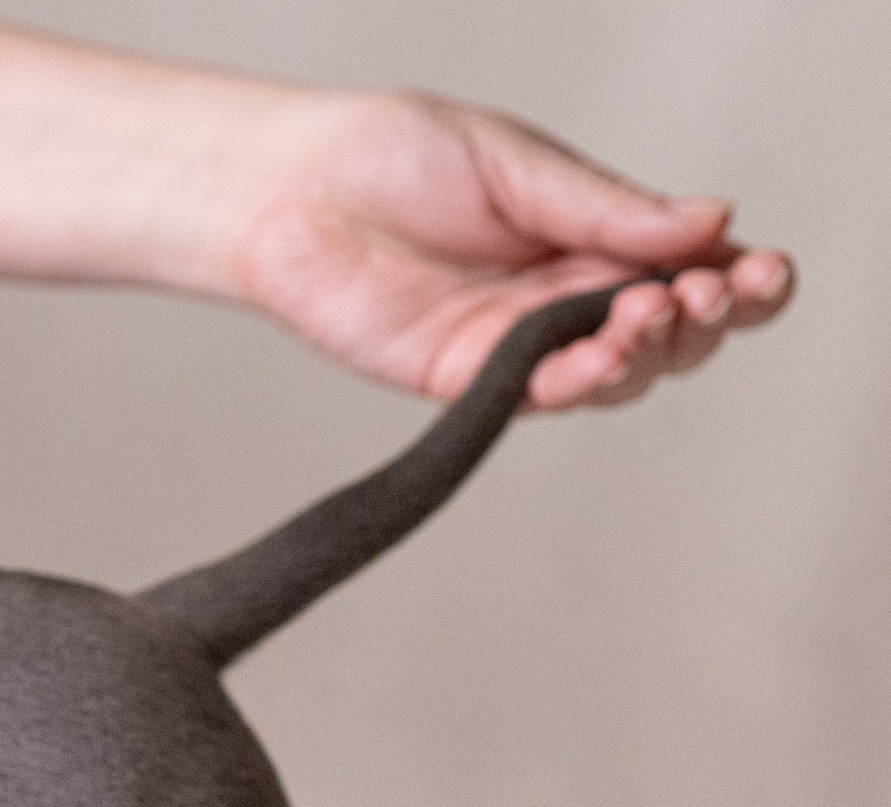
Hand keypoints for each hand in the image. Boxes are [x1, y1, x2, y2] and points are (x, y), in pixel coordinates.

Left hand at [226, 90, 792, 408]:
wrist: (293, 189)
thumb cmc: (393, 159)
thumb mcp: (519, 165)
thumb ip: (608, 208)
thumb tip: (714, 221)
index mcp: (592, 237)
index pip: (692, 270)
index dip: (741, 281)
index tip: (763, 270)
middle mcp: (564, 298)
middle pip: (670, 337)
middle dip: (705, 320)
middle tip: (703, 293)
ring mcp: (516, 344)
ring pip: (614, 376)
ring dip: (649, 352)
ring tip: (651, 314)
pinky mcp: (462, 378)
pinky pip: (534, 396)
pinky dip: (578, 383)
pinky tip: (600, 358)